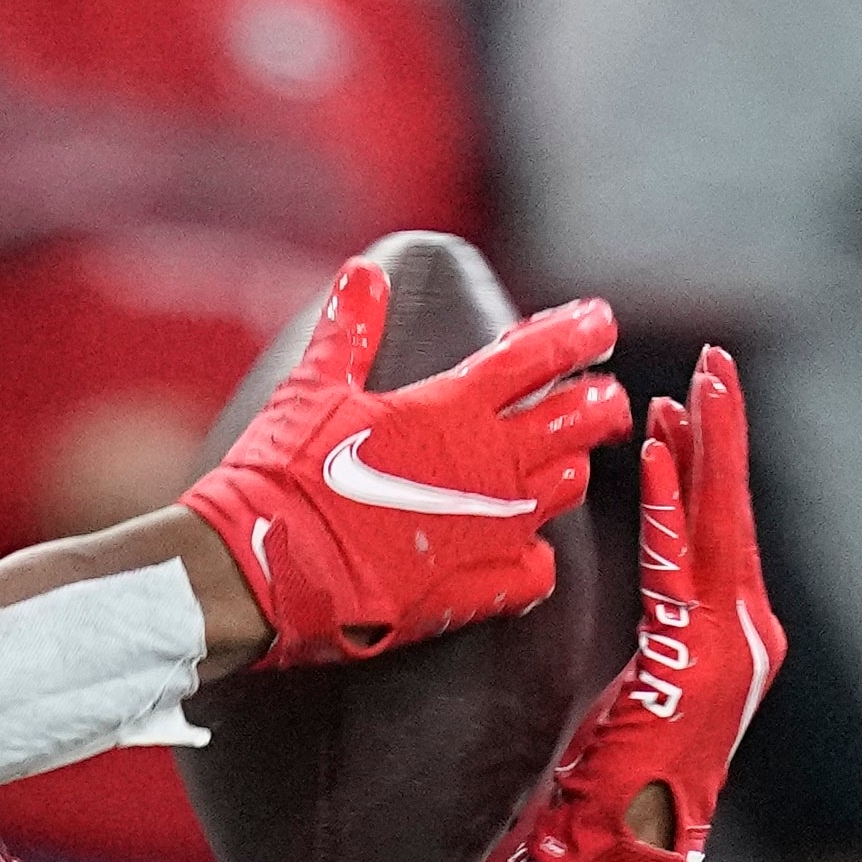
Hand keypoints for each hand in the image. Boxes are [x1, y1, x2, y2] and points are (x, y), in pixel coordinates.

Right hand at [181, 260, 627, 665]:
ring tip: (565, 464)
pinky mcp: (471, 589)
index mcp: (451, 407)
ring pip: (565, 489)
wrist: (258, 567)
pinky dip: (537, 562)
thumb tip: (364, 272)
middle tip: (603, 398)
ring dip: (569, 471)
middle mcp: (487, 464)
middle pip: (576, 421)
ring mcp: (487, 530)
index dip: (578, 332)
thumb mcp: (311, 388)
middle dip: (598, 404)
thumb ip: (350, 330)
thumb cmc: (280, 474)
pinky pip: (536, 575)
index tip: (599, 322)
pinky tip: (529, 556)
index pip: (540, 353)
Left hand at [504, 348, 785, 861]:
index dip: (706, 463)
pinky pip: (681, 571)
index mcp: (721, 641)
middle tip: (712, 363)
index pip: (716, 532)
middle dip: (724, 433)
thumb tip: (625, 585)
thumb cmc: (595, 793)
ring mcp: (727, 655)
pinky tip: (662, 458)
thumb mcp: (622, 694)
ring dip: (705, 452)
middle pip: (733, 515)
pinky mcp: (698, 669)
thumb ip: (642, 636)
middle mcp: (741, 640)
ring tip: (694, 386)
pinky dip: (673, 510)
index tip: (688, 400)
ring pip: (718, 530)